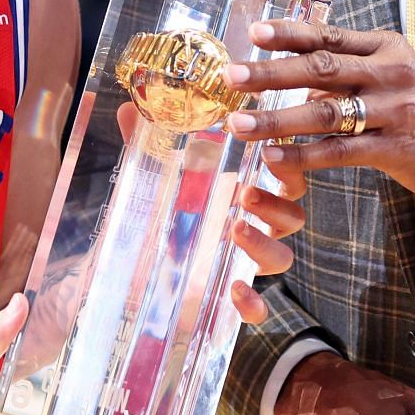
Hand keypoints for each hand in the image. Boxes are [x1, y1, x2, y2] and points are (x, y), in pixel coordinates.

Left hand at [113, 101, 306, 326]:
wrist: (122, 270)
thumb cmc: (151, 216)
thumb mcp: (148, 178)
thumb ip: (144, 144)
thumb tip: (129, 106)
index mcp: (240, 195)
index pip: (284, 180)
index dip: (287, 168)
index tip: (270, 153)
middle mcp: (249, 228)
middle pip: (292, 218)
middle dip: (276, 204)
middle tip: (245, 193)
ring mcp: (241, 264)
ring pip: (281, 258)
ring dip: (264, 243)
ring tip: (233, 229)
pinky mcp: (226, 299)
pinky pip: (257, 307)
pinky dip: (253, 302)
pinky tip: (234, 288)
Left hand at [224, 20, 414, 209]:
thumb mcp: (392, 80)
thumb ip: (348, 74)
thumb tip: (293, 76)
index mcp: (386, 48)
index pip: (329, 36)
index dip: (289, 33)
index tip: (253, 33)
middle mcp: (391, 72)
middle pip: (321, 67)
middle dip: (270, 73)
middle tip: (231, 77)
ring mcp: (396, 109)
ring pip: (326, 111)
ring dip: (277, 119)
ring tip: (240, 126)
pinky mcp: (398, 148)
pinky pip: (341, 150)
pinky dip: (304, 154)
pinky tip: (275, 158)